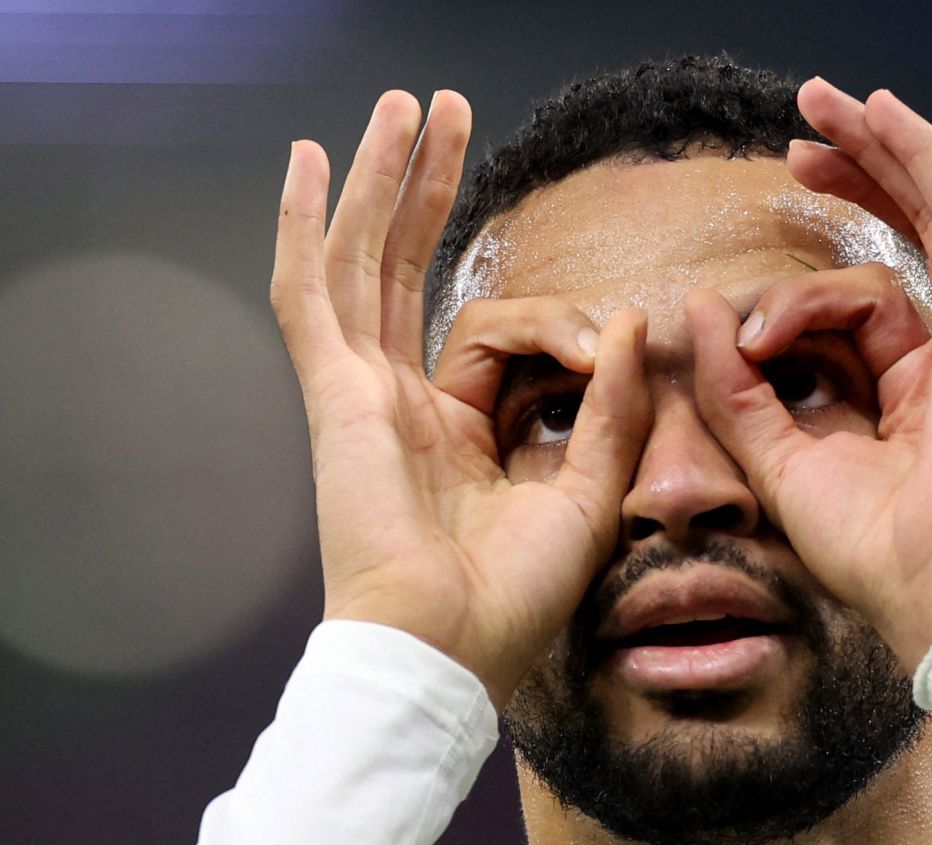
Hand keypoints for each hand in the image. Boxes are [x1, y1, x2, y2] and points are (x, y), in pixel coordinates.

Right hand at [270, 90, 649, 706]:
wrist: (447, 650)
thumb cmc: (512, 599)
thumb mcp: (588, 492)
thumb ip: (608, 406)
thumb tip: (628, 317)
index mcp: (457, 433)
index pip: (500, 333)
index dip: (562, 323)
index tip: (609, 343)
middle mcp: (402, 404)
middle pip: (410, 270)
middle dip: (434, 191)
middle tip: (453, 112)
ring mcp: (360, 393)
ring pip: (365, 262)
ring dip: (386, 183)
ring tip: (411, 106)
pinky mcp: (333, 394)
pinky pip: (310, 294)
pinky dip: (302, 226)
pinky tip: (309, 159)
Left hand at [689, 79, 931, 672]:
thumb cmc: (872, 546)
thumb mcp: (777, 458)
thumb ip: (736, 386)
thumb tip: (700, 311)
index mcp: (910, 396)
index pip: (858, 311)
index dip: (805, 283)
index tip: (741, 304)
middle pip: (901, 246)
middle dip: (852, 183)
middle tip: (798, 141)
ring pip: (918, 220)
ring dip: (869, 158)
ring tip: (812, 116)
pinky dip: (915, 158)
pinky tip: (876, 115)